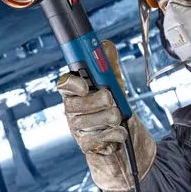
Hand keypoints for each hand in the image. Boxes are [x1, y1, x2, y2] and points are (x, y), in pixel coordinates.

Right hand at [55, 40, 156, 191]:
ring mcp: (77, 130)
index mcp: (75, 93)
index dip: (75, 83)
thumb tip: (105, 45)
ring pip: (99, 118)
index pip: (65, 84)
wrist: (125, 147)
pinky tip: (116, 134)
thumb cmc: (114, 114)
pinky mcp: (86, 146)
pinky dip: (117, 134)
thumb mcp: (115, 88)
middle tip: (112, 102)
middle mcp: (72, 110)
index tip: (87, 85)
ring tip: (116, 120)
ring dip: (114, 119)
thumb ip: (109, 68)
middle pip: (84, 102)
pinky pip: (104, 136)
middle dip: (106, 101)